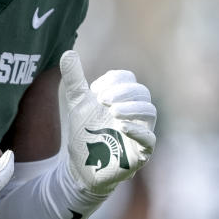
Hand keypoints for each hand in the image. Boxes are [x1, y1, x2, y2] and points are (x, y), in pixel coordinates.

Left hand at [58, 50, 156, 197]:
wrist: (82, 166)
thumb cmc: (85, 132)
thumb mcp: (77, 103)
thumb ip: (74, 79)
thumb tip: (68, 52)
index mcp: (122, 98)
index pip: (129, 79)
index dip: (114, 80)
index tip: (94, 89)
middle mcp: (135, 112)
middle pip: (142, 92)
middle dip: (123, 92)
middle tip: (102, 99)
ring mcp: (140, 131)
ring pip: (150, 112)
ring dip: (132, 108)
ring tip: (112, 111)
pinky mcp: (141, 152)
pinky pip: (149, 139)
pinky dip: (137, 130)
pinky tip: (120, 126)